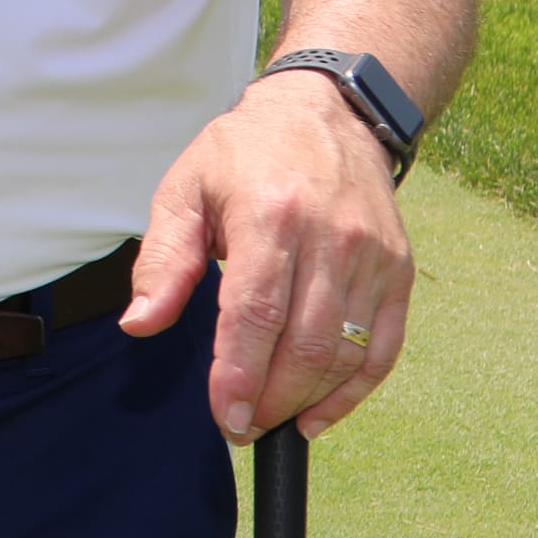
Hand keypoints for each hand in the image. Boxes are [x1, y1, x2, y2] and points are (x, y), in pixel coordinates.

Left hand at [126, 72, 413, 441]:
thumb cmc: (243, 154)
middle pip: (307, 344)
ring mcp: (372, 256)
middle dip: (272, 399)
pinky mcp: (398, 269)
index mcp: (268, 216)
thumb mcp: (184, 190)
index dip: (241, 374)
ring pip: (348, 352)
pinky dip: (355, 391)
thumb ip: (164, 261)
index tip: (226, 417)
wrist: (326, 111)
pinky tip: (319, 414)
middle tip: (240, 426)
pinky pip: (384, 346)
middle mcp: (329, 238)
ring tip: (271, 422)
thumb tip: (139, 324)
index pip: (256, 313)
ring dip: (309, 401)